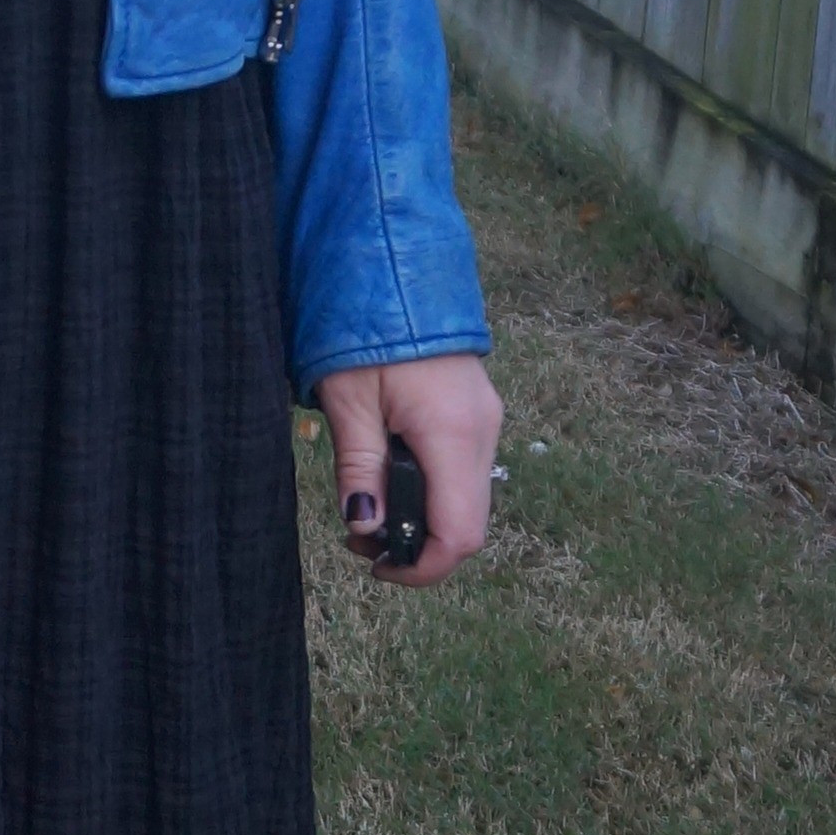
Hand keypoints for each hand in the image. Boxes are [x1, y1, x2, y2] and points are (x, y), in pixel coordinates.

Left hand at [318, 352, 500, 585]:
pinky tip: (390, 477)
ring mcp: (486, 420)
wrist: (396, 268)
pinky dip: (432, 489)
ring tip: (367, 509)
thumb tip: (364, 526)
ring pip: (467, 498)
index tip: (377, 566)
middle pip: (467, 522)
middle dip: (417, 544)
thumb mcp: (348, 401)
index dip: (422, 566)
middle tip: (360, 539)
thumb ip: (358, 468)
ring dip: (423, 517)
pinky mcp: (478, 411)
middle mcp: (483, 432)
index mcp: (453, 434)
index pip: (458, 532)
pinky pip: (463, 470)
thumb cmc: (364, 330)